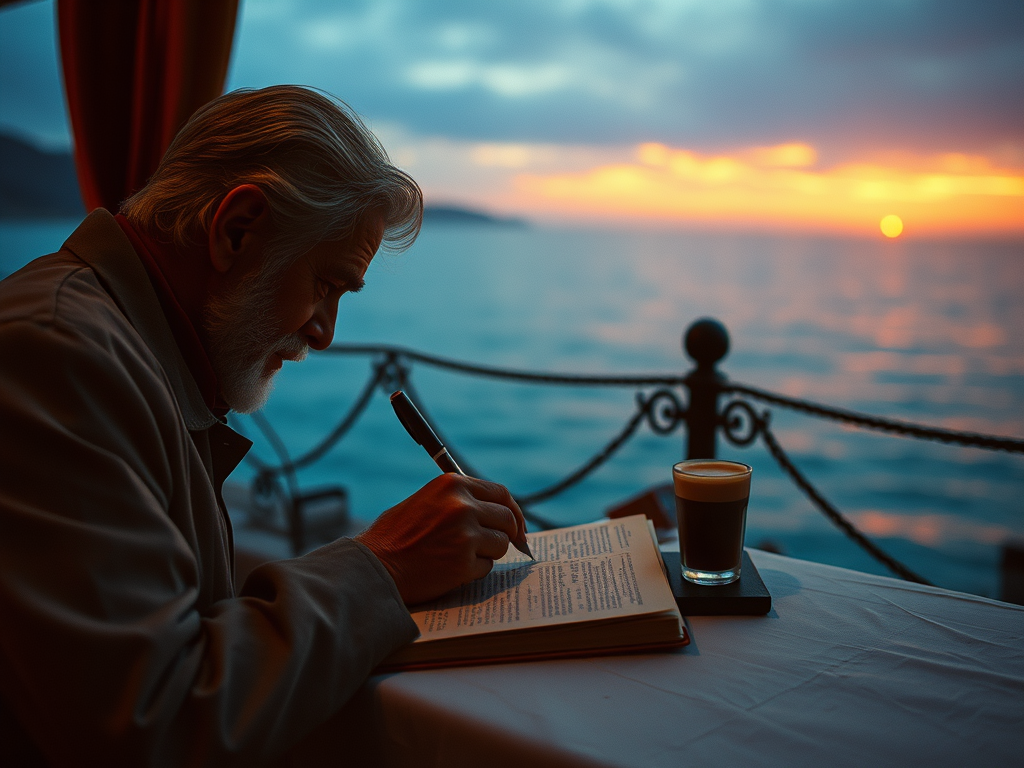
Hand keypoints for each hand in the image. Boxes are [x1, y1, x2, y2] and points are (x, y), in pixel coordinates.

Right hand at [355, 474, 526, 605]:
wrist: (372, 566)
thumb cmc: (394, 537)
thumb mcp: (425, 501)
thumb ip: (458, 501)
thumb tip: (491, 511)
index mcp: (452, 485)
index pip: (500, 493)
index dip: (513, 510)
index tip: (516, 524)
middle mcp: (462, 505)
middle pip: (507, 519)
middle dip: (509, 534)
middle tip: (508, 545)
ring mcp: (465, 534)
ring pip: (500, 544)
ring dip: (487, 553)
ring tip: (459, 557)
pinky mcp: (463, 562)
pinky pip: (486, 567)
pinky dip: (474, 571)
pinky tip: (450, 570)